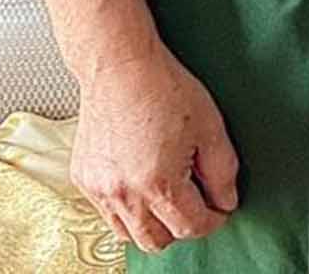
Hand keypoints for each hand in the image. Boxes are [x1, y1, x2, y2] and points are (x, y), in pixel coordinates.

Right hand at [72, 45, 239, 253]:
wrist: (119, 67)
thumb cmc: (164, 89)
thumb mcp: (210, 128)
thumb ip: (222, 172)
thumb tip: (225, 201)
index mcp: (158, 183)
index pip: (190, 227)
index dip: (213, 220)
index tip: (220, 209)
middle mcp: (123, 193)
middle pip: (157, 241)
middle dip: (182, 228)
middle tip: (197, 205)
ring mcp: (98, 189)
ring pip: (127, 234)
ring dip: (152, 224)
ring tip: (169, 197)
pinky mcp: (83, 179)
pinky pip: (106, 213)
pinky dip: (127, 210)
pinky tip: (142, 184)